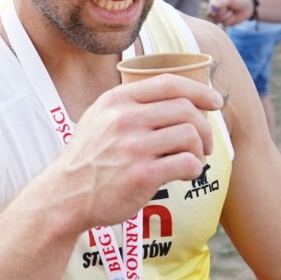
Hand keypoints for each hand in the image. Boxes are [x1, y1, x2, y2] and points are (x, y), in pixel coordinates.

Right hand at [47, 74, 222, 236]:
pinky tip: (185, 175)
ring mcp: (133, 147)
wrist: (65, 196)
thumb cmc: (89, 160)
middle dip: (204, 127)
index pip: (169, 84)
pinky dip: (194, 169)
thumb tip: (176, 96)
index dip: (199, 90)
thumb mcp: (99, 118)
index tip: (215, 101)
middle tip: (204, 144)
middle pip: (186, 110)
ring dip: (199, 150)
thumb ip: (130, 105)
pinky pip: (187, 163)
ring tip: (192, 161)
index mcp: (116, 101)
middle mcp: (124, 119)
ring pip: (190, 135)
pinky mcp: (142, 175)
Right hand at [209, 0, 252, 25]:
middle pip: (211, 15)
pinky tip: (233, 16)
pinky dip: (229, 20)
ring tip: (232, 12)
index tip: (223, 8)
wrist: (248, 8)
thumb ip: (221, 2)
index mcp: (215, 1)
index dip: (214, 10)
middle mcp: (215, 9)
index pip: (209, 8)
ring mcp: (219, 16)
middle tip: (229, 9)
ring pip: (217, 20)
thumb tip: (213, 7)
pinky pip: (223, 24)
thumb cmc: (239, 1)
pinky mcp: (224, 22)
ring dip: (226, 17)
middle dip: (221, 13)